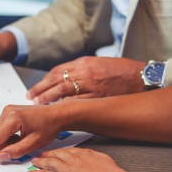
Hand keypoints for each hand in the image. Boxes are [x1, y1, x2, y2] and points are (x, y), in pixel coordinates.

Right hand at [0, 104, 65, 165]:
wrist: (56, 115)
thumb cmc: (48, 126)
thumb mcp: (34, 143)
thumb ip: (17, 151)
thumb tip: (2, 156)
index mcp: (13, 118)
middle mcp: (7, 111)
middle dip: (3, 146)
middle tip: (18, 148)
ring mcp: (7, 110)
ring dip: (6, 141)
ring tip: (22, 140)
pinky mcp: (8, 112)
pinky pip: (1, 128)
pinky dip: (8, 136)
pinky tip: (20, 136)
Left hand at [27, 56, 145, 103]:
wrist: (141, 76)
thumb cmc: (121, 71)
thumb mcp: (98, 64)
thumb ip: (81, 70)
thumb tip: (65, 79)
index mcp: (84, 62)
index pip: (57, 71)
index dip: (44, 80)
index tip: (36, 88)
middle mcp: (85, 71)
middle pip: (56, 80)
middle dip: (41, 89)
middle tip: (31, 96)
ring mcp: (91, 84)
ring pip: (63, 90)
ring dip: (48, 97)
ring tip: (38, 103)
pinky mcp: (98, 96)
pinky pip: (77, 101)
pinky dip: (64, 105)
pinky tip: (56, 109)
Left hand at [27, 148, 131, 171]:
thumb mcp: (106, 161)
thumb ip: (98, 159)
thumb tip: (97, 160)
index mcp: (84, 154)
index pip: (69, 151)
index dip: (61, 152)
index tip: (57, 152)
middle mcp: (73, 160)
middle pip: (57, 155)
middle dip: (48, 154)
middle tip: (42, 154)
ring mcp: (66, 169)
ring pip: (48, 163)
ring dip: (40, 162)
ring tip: (34, 162)